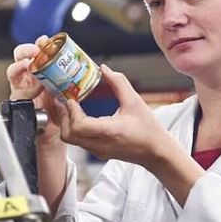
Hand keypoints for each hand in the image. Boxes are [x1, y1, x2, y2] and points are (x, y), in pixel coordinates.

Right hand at [6, 35, 66, 145]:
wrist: (55, 133)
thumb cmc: (61, 113)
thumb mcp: (68, 90)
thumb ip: (70, 78)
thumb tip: (83, 64)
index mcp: (42, 71)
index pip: (36, 51)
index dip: (39, 44)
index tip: (46, 40)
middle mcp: (29, 78)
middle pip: (20, 57)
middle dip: (26, 51)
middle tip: (36, 51)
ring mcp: (22, 89)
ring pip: (13, 72)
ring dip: (21, 66)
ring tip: (30, 65)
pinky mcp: (20, 103)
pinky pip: (17, 93)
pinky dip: (26, 89)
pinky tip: (36, 88)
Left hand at [60, 65, 174, 167]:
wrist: (157, 152)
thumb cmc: (149, 129)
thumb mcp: (135, 101)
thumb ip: (118, 83)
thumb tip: (104, 68)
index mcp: (110, 131)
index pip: (79, 126)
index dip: (71, 112)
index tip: (71, 99)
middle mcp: (101, 144)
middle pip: (69, 135)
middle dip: (63, 117)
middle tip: (64, 101)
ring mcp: (99, 151)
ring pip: (72, 140)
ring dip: (67, 123)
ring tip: (70, 108)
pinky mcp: (99, 153)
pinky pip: (79, 142)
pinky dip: (74, 129)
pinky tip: (80, 116)